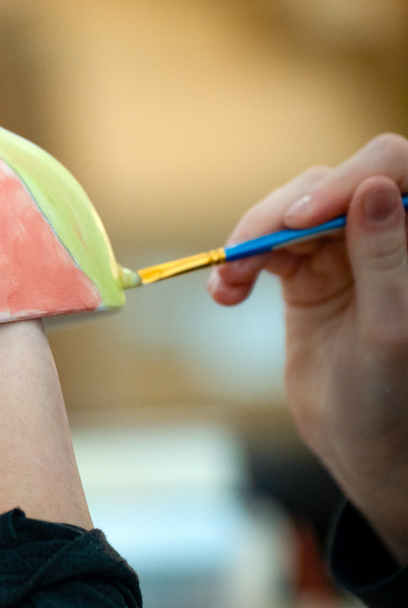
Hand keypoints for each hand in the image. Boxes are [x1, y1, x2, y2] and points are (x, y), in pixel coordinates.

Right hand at [209, 133, 407, 564]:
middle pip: (328, 185)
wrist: (360, 447)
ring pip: (290, 212)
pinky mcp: (309, 270)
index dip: (345, 179)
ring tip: (226, 286)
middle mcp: (386, 234)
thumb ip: (386, 258)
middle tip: (242, 258)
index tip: (300, 218)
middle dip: (279, 217)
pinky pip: (266, 246)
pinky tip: (224, 293)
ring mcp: (346, 250)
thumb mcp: (390, 332)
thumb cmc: (390, 400)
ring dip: (250, 242)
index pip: (392, 169)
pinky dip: (238, 265)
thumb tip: (375, 187)